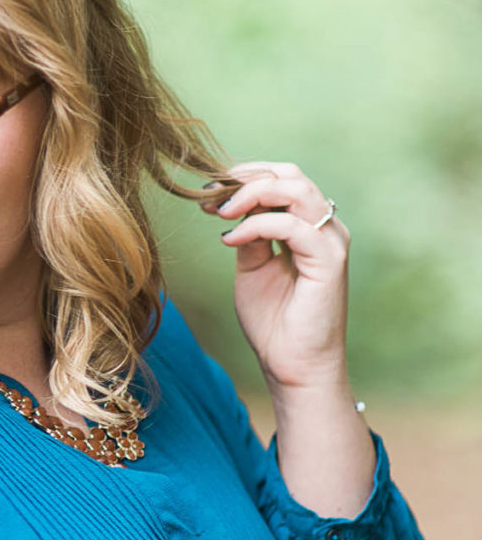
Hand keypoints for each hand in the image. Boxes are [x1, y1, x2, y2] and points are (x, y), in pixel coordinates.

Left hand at [211, 162, 348, 392]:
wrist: (292, 364)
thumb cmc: (274, 320)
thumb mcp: (252, 267)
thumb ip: (249, 234)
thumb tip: (231, 207)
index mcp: (308, 226)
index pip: (283, 178)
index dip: (243, 177)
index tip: (207, 192)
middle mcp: (325, 228)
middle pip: (291, 175)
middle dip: (244, 178)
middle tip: (210, 197)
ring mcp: (330, 242)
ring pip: (297, 190)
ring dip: (250, 194)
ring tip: (220, 213)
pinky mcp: (329, 263)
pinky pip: (293, 226)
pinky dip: (256, 226)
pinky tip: (230, 240)